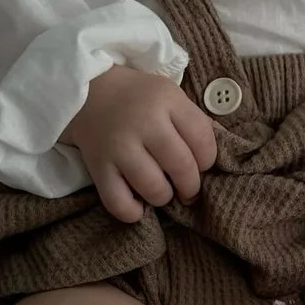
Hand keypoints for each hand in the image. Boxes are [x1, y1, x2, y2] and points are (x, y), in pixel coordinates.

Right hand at [61, 65, 216, 222]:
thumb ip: (193, 122)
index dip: (208, 160)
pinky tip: (137, 205)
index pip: (203, 140)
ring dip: (164, 197)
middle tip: (187, 190)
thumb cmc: (137, 99)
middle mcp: (144, 122)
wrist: (87, 92)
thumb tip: (218, 158)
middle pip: (182, 167)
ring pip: (155, 189)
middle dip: (190, 186)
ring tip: (160, 191)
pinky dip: (132, 212)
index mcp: (166, 100)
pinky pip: (119, 203)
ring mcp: (119, 146)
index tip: (200, 165)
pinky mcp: (98, 167)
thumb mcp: (169, 96)